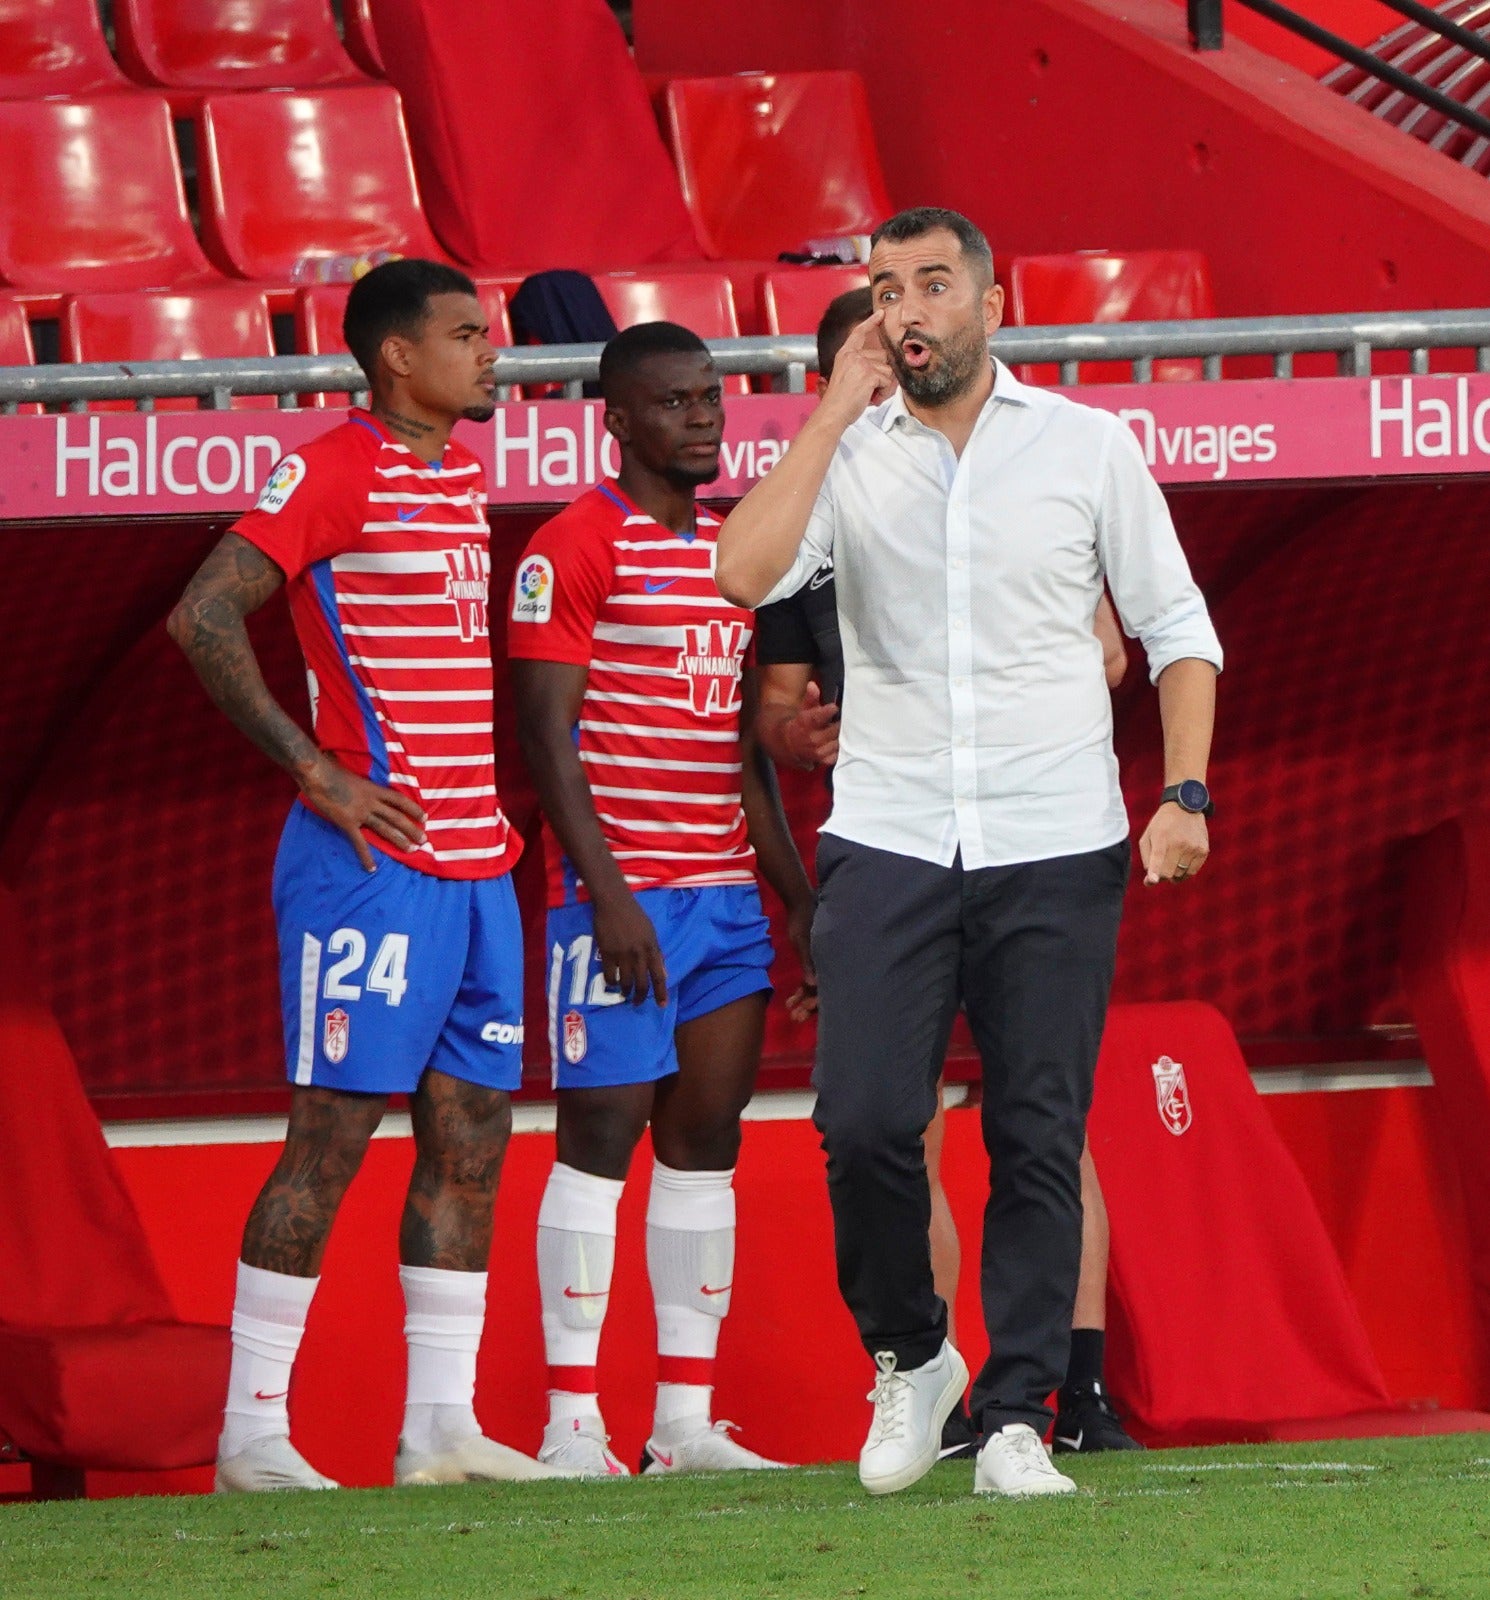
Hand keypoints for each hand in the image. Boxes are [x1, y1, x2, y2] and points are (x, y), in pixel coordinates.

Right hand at [301, 753, 425, 871]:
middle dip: (412, 829)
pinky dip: (365, 857)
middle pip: (397, 817)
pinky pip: (359, 843)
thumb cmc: (331, 769)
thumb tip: (363, 785)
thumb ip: (362, 784)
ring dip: (399, 840)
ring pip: (385, 829)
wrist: (318, 774)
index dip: (413, 809)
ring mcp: (360, 813)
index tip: (424, 818)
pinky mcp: (347, 823)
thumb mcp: (354, 775)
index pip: (399, 800)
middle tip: (424, 840)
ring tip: (412, 850)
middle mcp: (371, 802)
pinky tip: (371, 868)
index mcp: (373, 789)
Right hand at [592, 889, 667, 1006]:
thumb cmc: (635, 916)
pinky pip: (609, 976)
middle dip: (640, 997)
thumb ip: (657, 954)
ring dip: (625, 992)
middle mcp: (639, 954)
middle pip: (642, 984)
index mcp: (652, 948)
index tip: (662, 1006)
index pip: (659, 976)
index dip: (661, 993)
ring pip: (626, 983)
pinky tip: (612, 982)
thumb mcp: (651, 933)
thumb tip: (663, 973)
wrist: (614, 903)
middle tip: (637, 1003)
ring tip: (624, 993)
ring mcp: (622, 954)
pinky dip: (611, 982)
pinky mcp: (607, 953)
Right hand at [781, 681, 839, 768]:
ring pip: (838, 742)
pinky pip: (836, 755)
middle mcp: (811, 739)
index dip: (829, 711)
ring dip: (841, 736)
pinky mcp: (822, 760)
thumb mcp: (804, 709)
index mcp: (805, 724)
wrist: (786, 744)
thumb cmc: (799, 724)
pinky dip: (839, 749)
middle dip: (840, 723)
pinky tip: (839, 742)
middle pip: (834, 730)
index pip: (818, 717)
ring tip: (844, 729)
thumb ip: (811, 697)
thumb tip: (813, 685)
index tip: (834, 707)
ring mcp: (817, 752)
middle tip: (845, 718)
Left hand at [783, 893, 816, 1020]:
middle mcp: (828, 964)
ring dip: (804, 1000)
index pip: (827, 986)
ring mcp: (821, 964)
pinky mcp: (813, 962)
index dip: (818, 1001)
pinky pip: (809, 981)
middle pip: (822, 991)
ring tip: (791, 1011)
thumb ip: (808, 961)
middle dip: (810, 1005)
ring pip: (815, 989)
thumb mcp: (803, 941)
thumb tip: (812, 983)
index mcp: (830, 959)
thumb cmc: (802, 920)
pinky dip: (801, 991)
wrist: (799, 903)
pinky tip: (790, 1000)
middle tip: (796, 1017)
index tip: (806, 1009)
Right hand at [817, 310, 896, 427]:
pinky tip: (871, 398)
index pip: (859, 333)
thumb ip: (861, 367)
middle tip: (870, 390)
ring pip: (888, 371)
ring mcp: (861, 364)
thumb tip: (886, 368)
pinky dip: (883, 393)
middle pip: (882, 357)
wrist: (833, 412)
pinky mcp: (869, 374)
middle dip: (882, 374)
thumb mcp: (847, 377)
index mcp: (845, 354)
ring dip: (884, 386)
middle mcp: (853, 355)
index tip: (880, 314)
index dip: (870, 323)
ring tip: (870, 395)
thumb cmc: (839, 401)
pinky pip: (888, 381)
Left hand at [1139, 803, 1209, 885]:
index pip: (1157, 859)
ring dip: (1174, 873)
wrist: (1185, 807)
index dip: (1154, 873)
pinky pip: (1192, 871)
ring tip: (1172, 860)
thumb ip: (1146, 858)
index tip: (1152, 880)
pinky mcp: (1203, 850)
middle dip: (1162, 875)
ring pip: (1180, 874)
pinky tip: (1182, 861)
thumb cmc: (1162, 825)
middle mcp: (1178, 843)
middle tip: (1161, 869)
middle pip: (1168, 873)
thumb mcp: (1148, 835)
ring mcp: (1192, 847)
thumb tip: (1150, 881)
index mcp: (1161, 838)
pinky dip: (1185, 871)